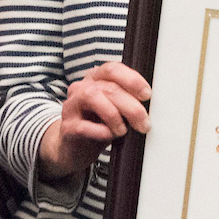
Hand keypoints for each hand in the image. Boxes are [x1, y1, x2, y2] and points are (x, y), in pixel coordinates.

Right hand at [38, 60, 152, 182]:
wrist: (74, 149)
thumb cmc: (99, 126)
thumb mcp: (117, 111)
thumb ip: (128, 102)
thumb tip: (151, 106)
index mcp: (95, 79)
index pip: (112, 69)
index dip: (132, 80)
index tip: (147, 95)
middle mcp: (81, 88)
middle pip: (108, 87)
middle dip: (131, 106)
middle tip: (144, 123)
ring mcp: (71, 106)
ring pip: (92, 97)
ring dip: (113, 114)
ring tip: (123, 130)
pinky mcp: (66, 127)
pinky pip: (83, 125)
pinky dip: (100, 131)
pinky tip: (109, 136)